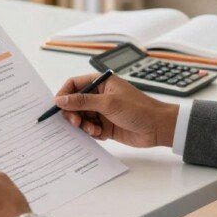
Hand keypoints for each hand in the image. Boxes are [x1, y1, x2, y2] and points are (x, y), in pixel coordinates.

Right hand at [54, 73, 179, 148]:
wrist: (158, 127)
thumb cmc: (138, 109)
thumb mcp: (108, 103)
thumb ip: (83, 101)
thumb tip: (61, 100)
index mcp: (100, 83)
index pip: (74, 85)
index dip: (64, 95)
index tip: (57, 107)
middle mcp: (99, 96)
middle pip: (74, 104)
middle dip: (73, 114)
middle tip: (76, 123)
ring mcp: (102, 111)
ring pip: (81, 118)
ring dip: (83, 125)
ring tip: (93, 130)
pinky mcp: (105, 125)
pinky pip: (89, 129)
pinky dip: (91, 133)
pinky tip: (101, 134)